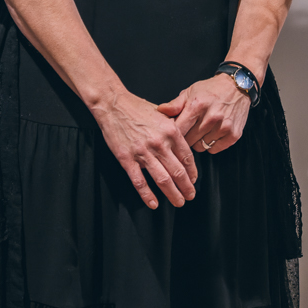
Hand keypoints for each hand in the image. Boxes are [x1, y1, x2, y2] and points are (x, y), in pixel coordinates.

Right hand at [94, 88, 198, 209]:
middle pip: (178, 172)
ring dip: (173, 194)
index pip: (187, 157)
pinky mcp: (126, 159)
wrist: (113, 104)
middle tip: (190, 195)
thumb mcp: (163, 114)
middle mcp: (159, 143)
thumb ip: (174, 129)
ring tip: (179, 202)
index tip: (194, 180)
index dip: (192, 172)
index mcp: (171, 131)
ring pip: (162, 179)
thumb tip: (185, 144)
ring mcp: (142, 152)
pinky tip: (154, 203)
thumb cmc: (138, 108)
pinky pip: (139, 182)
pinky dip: (147, 195)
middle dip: (186, 187)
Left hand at [159, 72, 251, 155]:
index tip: (174, 131)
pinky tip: (212, 133)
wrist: (238, 86)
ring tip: (202, 130)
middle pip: (188, 141)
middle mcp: (211, 117)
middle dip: (186, 137)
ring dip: (198, 141)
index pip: (178, 130)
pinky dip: (211, 144)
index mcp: (197, 106)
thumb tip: (160, 111)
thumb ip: (175, 104)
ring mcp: (223, 127)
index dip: (174, 133)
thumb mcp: (190, 91)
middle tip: (189, 129)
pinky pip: (214, 149)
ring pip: (201, 147)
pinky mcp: (233, 135)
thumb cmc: (211, 89)